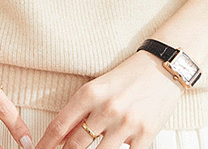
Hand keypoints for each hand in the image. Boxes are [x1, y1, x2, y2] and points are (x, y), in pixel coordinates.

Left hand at [34, 51, 183, 148]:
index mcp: (91, 92)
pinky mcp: (145, 135)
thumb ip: (82, 111)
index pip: (59, 126)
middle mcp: (106, 108)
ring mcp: (126, 123)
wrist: (162, 67)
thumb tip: (62, 137)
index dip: (45, 144)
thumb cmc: (128, 75)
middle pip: (74, 145)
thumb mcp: (100, 86)